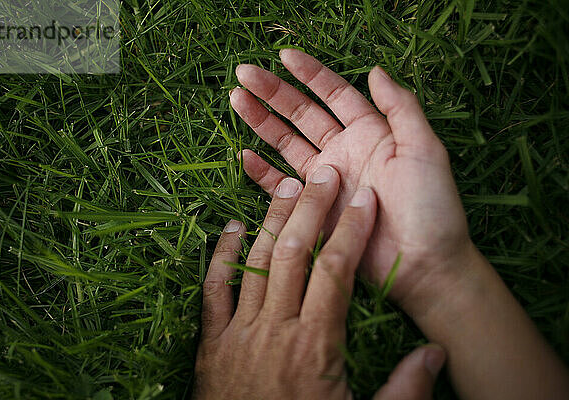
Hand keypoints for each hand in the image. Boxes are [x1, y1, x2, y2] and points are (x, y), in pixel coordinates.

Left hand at [195, 167, 445, 398]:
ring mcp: (238, 333)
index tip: (364, 199)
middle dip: (312, 209)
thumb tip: (438, 353)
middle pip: (293, 254)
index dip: (351, 230)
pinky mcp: (211, 343)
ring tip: (287, 187)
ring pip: (254, 263)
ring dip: (271, 221)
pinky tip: (227, 227)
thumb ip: (404, 391)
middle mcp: (275, 329)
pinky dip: (219, 256)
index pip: (335, 270)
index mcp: (316, 344)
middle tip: (325, 174)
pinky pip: (212, 290)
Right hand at [230, 49, 470, 306]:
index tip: (283, 57)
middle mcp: (344, 152)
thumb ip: (401, 108)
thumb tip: (375, 69)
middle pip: (302, 115)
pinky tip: (244, 154)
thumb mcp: (424, 149)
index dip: (310, 74)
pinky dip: (262, 172)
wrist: (424, 263)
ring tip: (236, 100)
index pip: (334, 95)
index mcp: (370, 133)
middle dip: (274, 93)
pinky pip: (281, 187)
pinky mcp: (314, 210)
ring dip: (261, 123)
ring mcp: (326, 182)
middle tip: (244, 74)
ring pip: (287, 144)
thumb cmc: (431, 205)